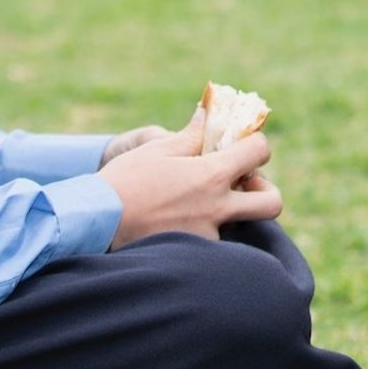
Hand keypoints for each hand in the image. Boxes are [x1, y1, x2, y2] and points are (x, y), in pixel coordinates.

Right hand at [98, 108, 283, 246]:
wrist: (96, 222)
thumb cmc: (125, 181)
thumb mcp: (157, 149)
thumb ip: (192, 135)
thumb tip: (209, 112)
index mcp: (212, 175)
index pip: (260, 152)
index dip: (255, 144)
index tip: (241, 146)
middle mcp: (218, 208)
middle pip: (271, 202)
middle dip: (265, 189)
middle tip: (243, 184)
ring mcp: (208, 235)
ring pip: (243, 225)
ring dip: (234, 212)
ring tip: (207, 203)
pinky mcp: (194, 255)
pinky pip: (216, 242)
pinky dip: (207, 230)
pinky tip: (185, 221)